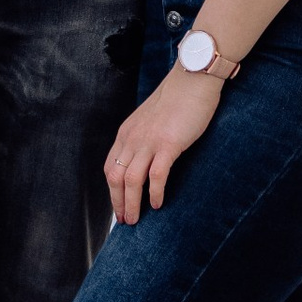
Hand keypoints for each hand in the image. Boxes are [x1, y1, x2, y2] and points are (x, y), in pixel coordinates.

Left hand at [104, 64, 223, 224]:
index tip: (118, 208)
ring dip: (132, 204)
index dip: (112, 191)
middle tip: (126, 222)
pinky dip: (155, 193)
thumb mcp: (149, 120)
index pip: (110, 167)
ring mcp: (150, 141)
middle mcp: (133, 138)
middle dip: (118, 203)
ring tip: (137, 220)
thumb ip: (143, 138)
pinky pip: (156, 175)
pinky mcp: (169, 144)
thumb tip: (143, 161)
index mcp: (127, 132)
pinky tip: (157, 204)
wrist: (191, 79)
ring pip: (131, 180)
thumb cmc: (175, 100)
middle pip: (116, 177)